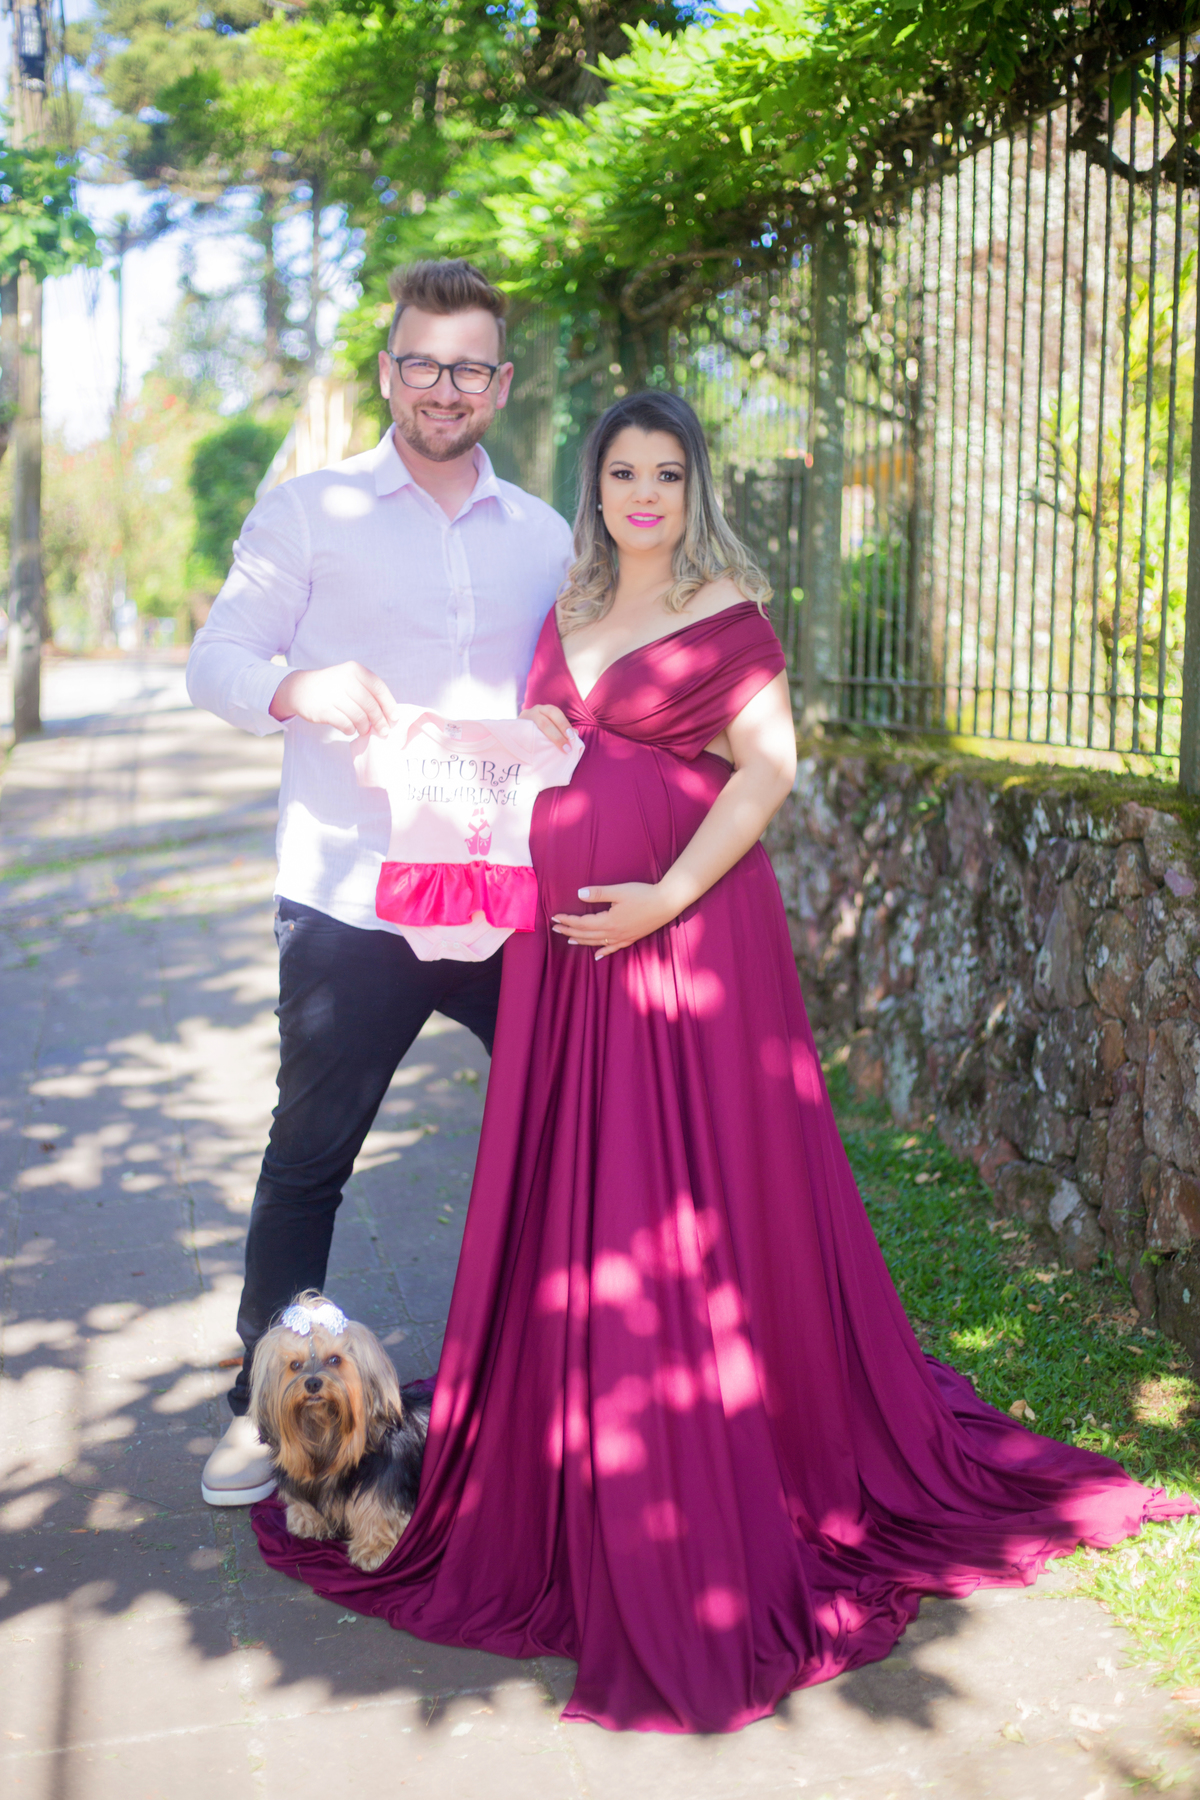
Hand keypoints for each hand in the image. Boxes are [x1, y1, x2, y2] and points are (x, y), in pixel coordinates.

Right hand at [269, 662, 402, 736]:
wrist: (299, 688)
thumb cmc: (331, 687)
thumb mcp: (349, 680)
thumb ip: (367, 692)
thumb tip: (388, 715)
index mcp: (355, 670)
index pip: (379, 689)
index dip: (389, 705)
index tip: (394, 718)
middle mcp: (345, 679)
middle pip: (371, 705)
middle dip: (380, 721)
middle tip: (383, 731)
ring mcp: (334, 694)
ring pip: (359, 717)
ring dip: (365, 727)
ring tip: (364, 731)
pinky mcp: (324, 709)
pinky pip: (345, 724)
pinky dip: (350, 730)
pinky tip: (349, 729)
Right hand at [520, 702, 574, 750]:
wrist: (517, 735)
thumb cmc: (539, 731)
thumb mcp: (551, 726)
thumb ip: (561, 729)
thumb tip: (576, 734)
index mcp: (543, 709)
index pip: (554, 712)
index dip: (563, 724)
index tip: (572, 737)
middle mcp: (532, 712)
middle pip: (545, 721)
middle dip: (557, 735)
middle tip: (567, 747)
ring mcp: (523, 720)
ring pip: (534, 729)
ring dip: (548, 741)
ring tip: (557, 751)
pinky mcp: (516, 730)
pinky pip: (525, 736)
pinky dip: (534, 744)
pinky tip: (541, 752)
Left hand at [552, 883, 679, 959]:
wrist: (666, 903)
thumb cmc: (643, 894)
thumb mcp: (619, 891)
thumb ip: (598, 894)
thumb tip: (579, 894)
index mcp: (608, 921)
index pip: (581, 923)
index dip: (567, 920)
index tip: (555, 917)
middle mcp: (613, 933)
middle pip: (586, 934)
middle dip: (569, 931)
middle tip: (555, 928)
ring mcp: (622, 938)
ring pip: (596, 942)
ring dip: (581, 941)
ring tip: (569, 939)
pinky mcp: (631, 938)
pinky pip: (613, 948)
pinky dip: (603, 952)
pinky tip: (596, 956)